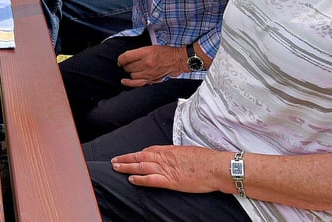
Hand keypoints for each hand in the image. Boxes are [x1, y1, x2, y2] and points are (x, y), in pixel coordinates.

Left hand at [111, 145, 225, 192]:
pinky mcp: (170, 181)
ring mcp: (166, 169)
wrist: (216, 167)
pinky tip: (131, 179)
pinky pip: (151, 180)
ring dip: (127, 167)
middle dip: (126, 158)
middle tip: (115, 160)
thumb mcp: (190, 151)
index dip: (138, 153)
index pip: (149, 150)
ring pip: (141, 166)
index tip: (131, 155)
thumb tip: (176, 156)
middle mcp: (165, 158)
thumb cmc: (207, 159)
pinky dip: (140, 179)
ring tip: (117, 168)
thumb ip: (179, 154)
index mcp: (170, 150)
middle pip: (140, 157)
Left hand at [117, 45, 187, 86]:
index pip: (126, 57)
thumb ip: (139, 52)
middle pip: (128, 67)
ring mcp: (149, 73)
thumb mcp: (151, 47)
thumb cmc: (167, 52)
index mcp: (146, 53)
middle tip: (127, 64)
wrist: (179, 60)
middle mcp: (146, 63)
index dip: (120, 59)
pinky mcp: (152, 80)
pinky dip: (129, 82)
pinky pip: (137, 83)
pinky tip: (124, 81)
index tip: (120, 60)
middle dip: (125, 65)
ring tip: (132, 69)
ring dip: (129, 72)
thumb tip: (128, 57)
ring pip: (131, 75)